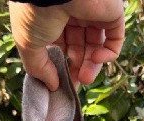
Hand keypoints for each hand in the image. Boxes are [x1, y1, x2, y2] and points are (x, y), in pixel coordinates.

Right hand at [9, 0, 124, 89]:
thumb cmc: (35, 12)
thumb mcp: (29, 44)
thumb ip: (39, 68)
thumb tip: (53, 86)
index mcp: (51, 16)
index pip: (61, 45)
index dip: (62, 65)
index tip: (61, 83)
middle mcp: (72, 13)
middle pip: (80, 47)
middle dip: (78, 68)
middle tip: (76, 84)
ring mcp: (93, 13)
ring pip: (97, 46)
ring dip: (92, 66)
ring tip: (85, 79)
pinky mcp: (111, 13)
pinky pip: (115, 39)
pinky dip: (109, 54)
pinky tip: (96, 59)